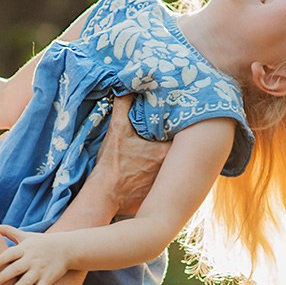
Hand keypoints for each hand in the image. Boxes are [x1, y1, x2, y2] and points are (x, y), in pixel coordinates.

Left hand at [0, 224, 72, 284]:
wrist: (67, 248)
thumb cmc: (41, 242)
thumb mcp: (25, 235)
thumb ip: (6, 230)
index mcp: (25, 249)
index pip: (11, 253)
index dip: (1, 259)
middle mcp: (32, 259)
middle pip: (16, 268)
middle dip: (4, 276)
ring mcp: (40, 270)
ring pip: (26, 282)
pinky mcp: (48, 280)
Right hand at [90, 95, 168, 216]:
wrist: (104, 196)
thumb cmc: (111, 164)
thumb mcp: (117, 130)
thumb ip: (123, 106)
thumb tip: (126, 88)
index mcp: (165, 150)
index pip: (181, 134)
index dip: (179, 125)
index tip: (175, 119)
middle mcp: (171, 168)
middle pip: (180, 151)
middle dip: (176, 142)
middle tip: (169, 134)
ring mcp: (166, 183)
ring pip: (174, 167)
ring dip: (170, 160)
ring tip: (158, 152)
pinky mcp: (159, 194)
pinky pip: (167, 182)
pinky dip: (164, 176)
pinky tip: (151, 171)